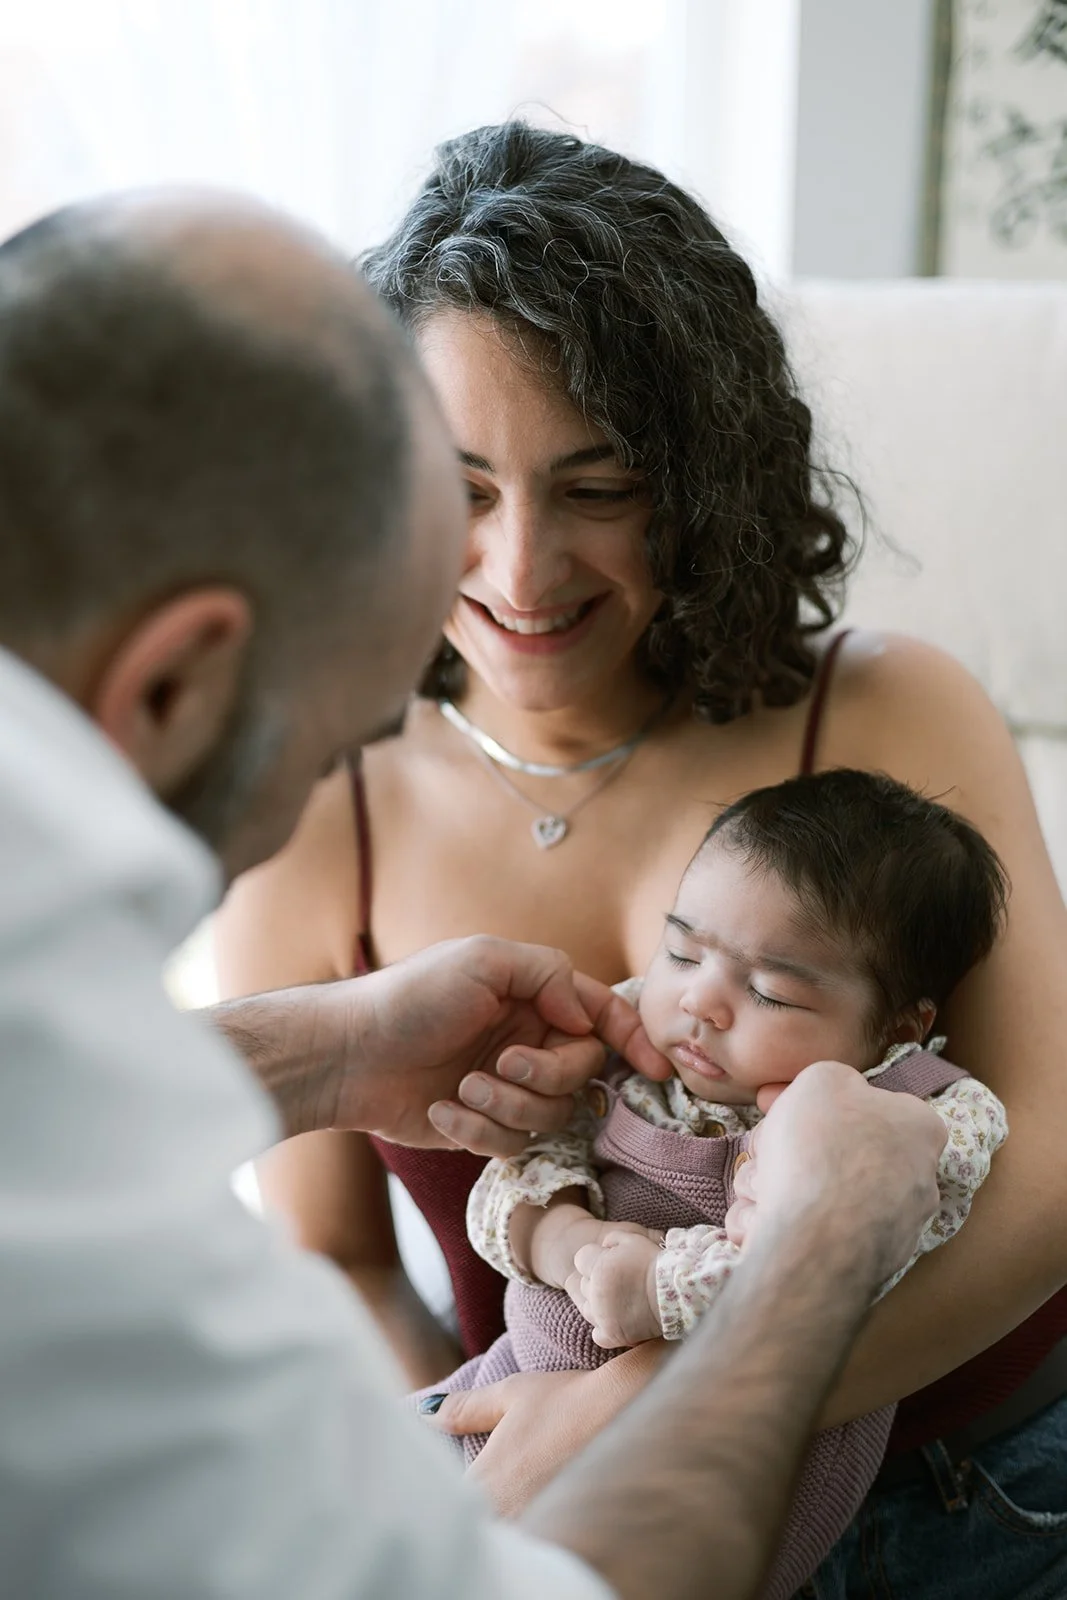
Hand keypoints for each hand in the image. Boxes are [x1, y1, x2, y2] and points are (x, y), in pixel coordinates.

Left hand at [324, 936, 669, 1155]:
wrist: (348, 1056)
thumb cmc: (410, 998)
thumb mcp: (483, 960)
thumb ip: (548, 973)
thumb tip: (587, 1016)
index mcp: (534, 997)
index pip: (601, 1015)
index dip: (633, 1038)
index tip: (654, 1067)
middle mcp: (528, 1040)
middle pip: (581, 1072)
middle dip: (546, 1073)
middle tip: (501, 1063)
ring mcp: (507, 1086)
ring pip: (551, 1113)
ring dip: (507, 1104)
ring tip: (462, 1088)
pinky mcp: (484, 1126)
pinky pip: (513, 1142)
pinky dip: (478, 1129)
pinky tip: (440, 1111)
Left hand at [427, 1348, 665, 1515]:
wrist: (633, 1411)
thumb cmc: (569, 1399)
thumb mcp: (512, 1395)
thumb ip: (463, 1409)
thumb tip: (424, 1413)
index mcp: (486, 1484)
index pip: (448, 1505)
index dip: (444, 1497)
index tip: (447, 1483)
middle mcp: (509, 1516)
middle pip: (478, 1526)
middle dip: (473, 1514)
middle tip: (483, 1492)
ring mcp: (540, 1527)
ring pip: (508, 1534)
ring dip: (504, 1521)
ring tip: (516, 1495)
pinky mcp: (569, 1532)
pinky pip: (538, 1537)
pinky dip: (532, 1525)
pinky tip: (539, 1506)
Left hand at [568, 1227, 664, 1348]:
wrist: (676, 1292)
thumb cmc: (655, 1263)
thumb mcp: (633, 1239)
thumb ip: (612, 1239)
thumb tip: (604, 1246)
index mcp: (600, 1267)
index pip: (581, 1259)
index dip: (594, 1257)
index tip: (608, 1260)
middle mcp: (597, 1292)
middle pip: (583, 1283)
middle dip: (596, 1279)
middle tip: (619, 1279)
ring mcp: (604, 1315)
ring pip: (587, 1308)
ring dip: (598, 1302)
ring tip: (619, 1298)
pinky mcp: (613, 1335)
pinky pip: (597, 1334)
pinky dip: (604, 1328)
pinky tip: (615, 1319)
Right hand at [724, 1060, 947, 1284]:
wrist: (815, 1239)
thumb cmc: (821, 1145)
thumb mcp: (823, 1079)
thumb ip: (833, 1081)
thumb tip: (830, 1100)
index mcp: (920, 1129)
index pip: (871, 1106)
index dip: (820, 1105)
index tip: (786, 1110)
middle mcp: (918, 1180)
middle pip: (838, 1153)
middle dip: (792, 1153)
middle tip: (769, 1154)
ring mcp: (895, 1228)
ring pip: (819, 1195)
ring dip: (778, 1189)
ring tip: (762, 1194)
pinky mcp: (864, 1265)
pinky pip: (814, 1235)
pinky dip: (784, 1227)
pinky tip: (763, 1225)